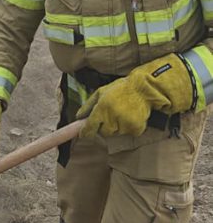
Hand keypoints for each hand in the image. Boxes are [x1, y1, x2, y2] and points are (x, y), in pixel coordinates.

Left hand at [78, 54, 193, 137]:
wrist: (144, 88)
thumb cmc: (121, 89)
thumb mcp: (101, 92)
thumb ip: (88, 105)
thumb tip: (77, 117)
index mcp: (102, 107)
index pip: (90, 126)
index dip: (86, 132)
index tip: (84, 134)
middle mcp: (112, 117)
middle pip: (104, 132)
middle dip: (105, 127)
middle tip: (112, 115)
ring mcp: (125, 123)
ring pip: (116, 133)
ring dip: (118, 127)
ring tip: (123, 113)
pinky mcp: (135, 128)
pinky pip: (129, 133)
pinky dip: (129, 128)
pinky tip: (132, 116)